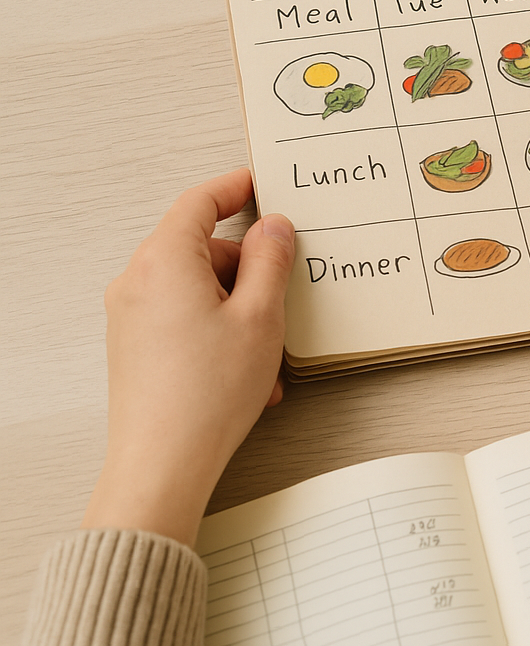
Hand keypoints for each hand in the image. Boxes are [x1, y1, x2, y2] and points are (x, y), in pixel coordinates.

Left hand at [81, 169, 293, 544]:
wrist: (163, 461)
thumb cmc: (207, 394)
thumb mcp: (261, 316)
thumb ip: (270, 261)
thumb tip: (272, 229)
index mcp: (164, 261)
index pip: (198, 203)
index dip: (232, 188)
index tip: (256, 183)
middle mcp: (137, 281)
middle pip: (200, 248)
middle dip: (248, 267)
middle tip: (283, 290)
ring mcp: (131, 315)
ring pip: (197, 288)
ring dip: (239, 308)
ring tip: (267, 351)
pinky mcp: (134, 345)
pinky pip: (184, 317)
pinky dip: (219, 330)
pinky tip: (247, 369)